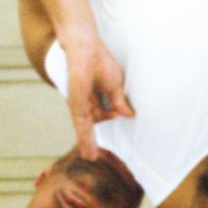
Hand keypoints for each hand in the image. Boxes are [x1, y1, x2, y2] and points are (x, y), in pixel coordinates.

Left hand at [61, 38, 134, 159]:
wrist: (86, 50)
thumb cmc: (99, 61)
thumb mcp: (115, 85)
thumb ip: (119, 102)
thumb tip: (130, 114)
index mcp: (92, 96)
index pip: (100, 113)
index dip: (110, 115)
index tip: (119, 114)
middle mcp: (83, 102)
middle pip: (91, 123)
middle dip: (90, 140)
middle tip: (92, 156)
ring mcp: (79, 105)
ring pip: (85, 129)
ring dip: (88, 144)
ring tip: (90, 157)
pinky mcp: (76, 106)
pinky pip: (82, 126)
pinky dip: (85, 139)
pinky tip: (88, 151)